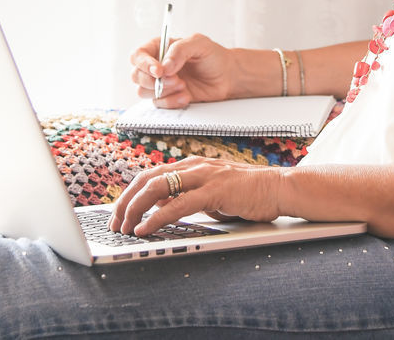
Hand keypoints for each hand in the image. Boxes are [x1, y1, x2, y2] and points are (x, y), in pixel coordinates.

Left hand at [107, 156, 286, 236]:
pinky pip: (178, 204)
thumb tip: (159, 209)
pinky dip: (157, 218)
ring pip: (157, 188)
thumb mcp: (210, 195)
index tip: (118, 214)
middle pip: (146, 179)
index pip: (149, 176)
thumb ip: (186, 198)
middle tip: (114, 223)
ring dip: (135, 209)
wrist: (280, 188)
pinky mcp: (215, 191)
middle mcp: (193, 166)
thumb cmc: (248, 194)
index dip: (129, 195)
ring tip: (124, 227)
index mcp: (190, 165)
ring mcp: (204, 176)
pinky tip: (145, 229)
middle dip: (125, 202)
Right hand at [128, 33, 236, 107]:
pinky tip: (186, 96)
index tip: (159, 71)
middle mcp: (156, 65)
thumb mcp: (200, 44)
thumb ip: (180, 50)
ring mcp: (160, 83)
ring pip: (144, 92)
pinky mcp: (167, 97)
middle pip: (137, 75)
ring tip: (184, 87)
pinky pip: (158, 104)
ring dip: (163, 92)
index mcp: (160, 48)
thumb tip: (164, 66)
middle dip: (154, 81)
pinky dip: (171, 102)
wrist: (227, 77)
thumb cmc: (213, 56)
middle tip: (177, 80)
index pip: (139, 55)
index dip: (144, 64)